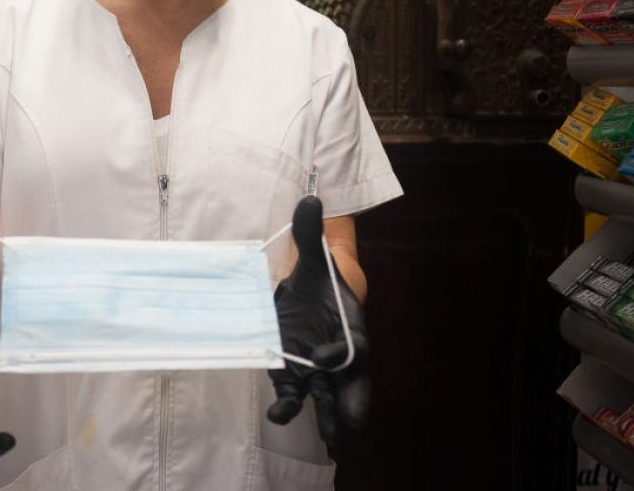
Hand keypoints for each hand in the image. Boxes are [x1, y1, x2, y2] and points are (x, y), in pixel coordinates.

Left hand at [267, 195, 369, 449]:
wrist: (304, 288)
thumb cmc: (317, 275)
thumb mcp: (312, 252)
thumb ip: (310, 232)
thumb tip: (311, 200)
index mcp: (351, 329)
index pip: (354, 348)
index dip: (343, 355)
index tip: (327, 357)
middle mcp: (336, 353)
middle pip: (348, 384)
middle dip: (345, 404)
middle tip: (342, 426)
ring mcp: (314, 366)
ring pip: (322, 395)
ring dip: (319, 414)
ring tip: (315, 433)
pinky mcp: (292, 370)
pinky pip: (294, 390)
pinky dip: (289, 402)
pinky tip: (279, 413)